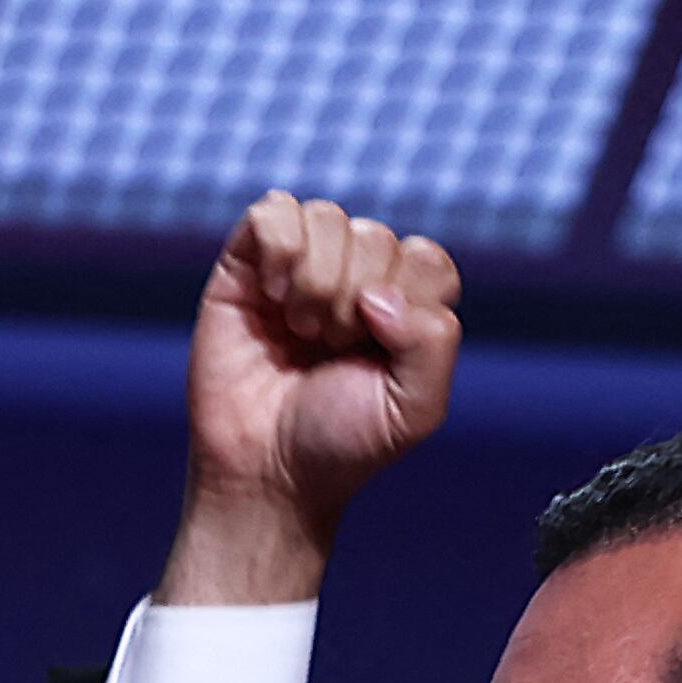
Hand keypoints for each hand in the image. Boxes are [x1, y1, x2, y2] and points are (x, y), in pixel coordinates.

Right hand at [156, 192, 463, 605]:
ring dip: (316, 282)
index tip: (376, 354)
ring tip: (300, 329)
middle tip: (329, 351)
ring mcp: (301, 265)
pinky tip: (273, 294)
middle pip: (375, 237)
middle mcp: (356, 275)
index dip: (405, 304)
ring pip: (326, 218)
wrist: (264, 471)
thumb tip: (376, 292)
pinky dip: (279, 248)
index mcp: (406, 303)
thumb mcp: (416, 408)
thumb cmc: (341, 442)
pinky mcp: (248, 262)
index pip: (425, 259)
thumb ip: (433, 341)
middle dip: (353, 302)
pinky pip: (273, 211)